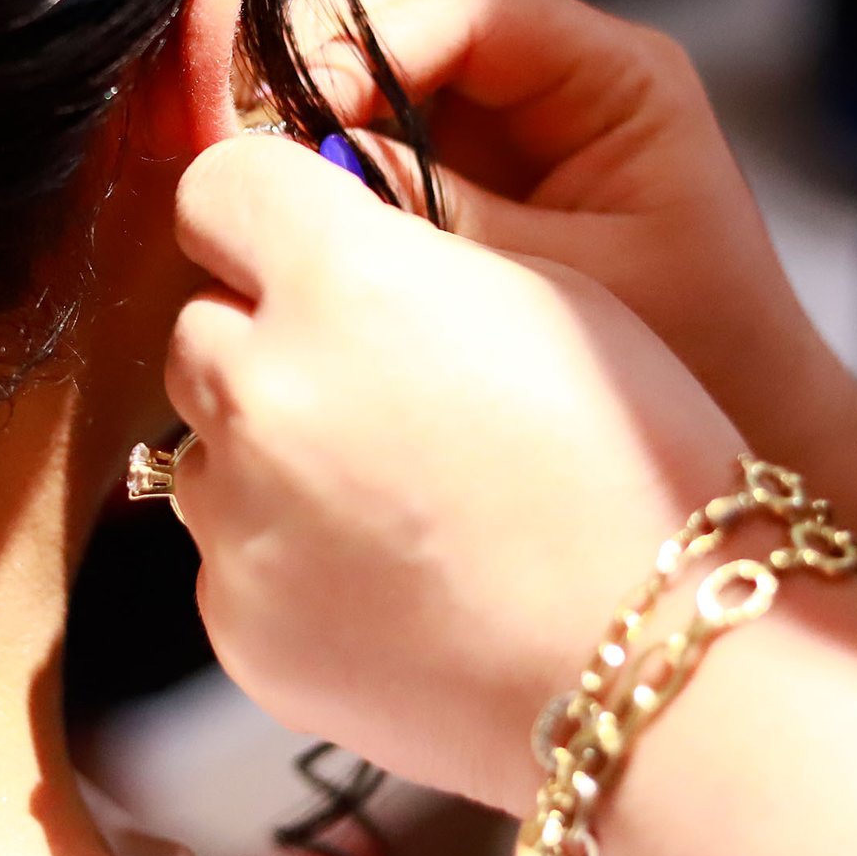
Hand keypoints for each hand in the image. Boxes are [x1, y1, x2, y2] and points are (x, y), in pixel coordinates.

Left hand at [166, 134, 749, 813]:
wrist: (655, 668)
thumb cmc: (628, 472)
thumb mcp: (548, 294)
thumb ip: (404, 251)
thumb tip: (324, 245)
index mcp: (342, 282)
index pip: (217, 187)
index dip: (263, 210)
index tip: (296, 237)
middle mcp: (263, 391)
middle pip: (202, 320)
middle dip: (269, 337)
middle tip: (376, 384)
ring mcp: (238, 518)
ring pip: (207, 444)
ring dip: (270, 450)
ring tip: (397, 496)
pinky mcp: (237, 622)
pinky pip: (228, 555)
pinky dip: (285, 556)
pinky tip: (393, 577)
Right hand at [299, 0, 856, 470]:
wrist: (737, 451)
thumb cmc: (691, 366)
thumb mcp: (563, 284)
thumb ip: (438, 212)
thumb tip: (307, 161)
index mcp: (617, 75)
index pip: (471, 3)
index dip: (373, 38)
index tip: (307, 107)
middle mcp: (560, 68)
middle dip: (331, 42)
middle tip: (270, 126)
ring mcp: (506, 110)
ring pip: (380, 42)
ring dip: (320, 87)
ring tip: (278, 161)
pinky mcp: (464, 161)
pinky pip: (377, 117)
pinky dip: (330, 139)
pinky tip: (299, 190)